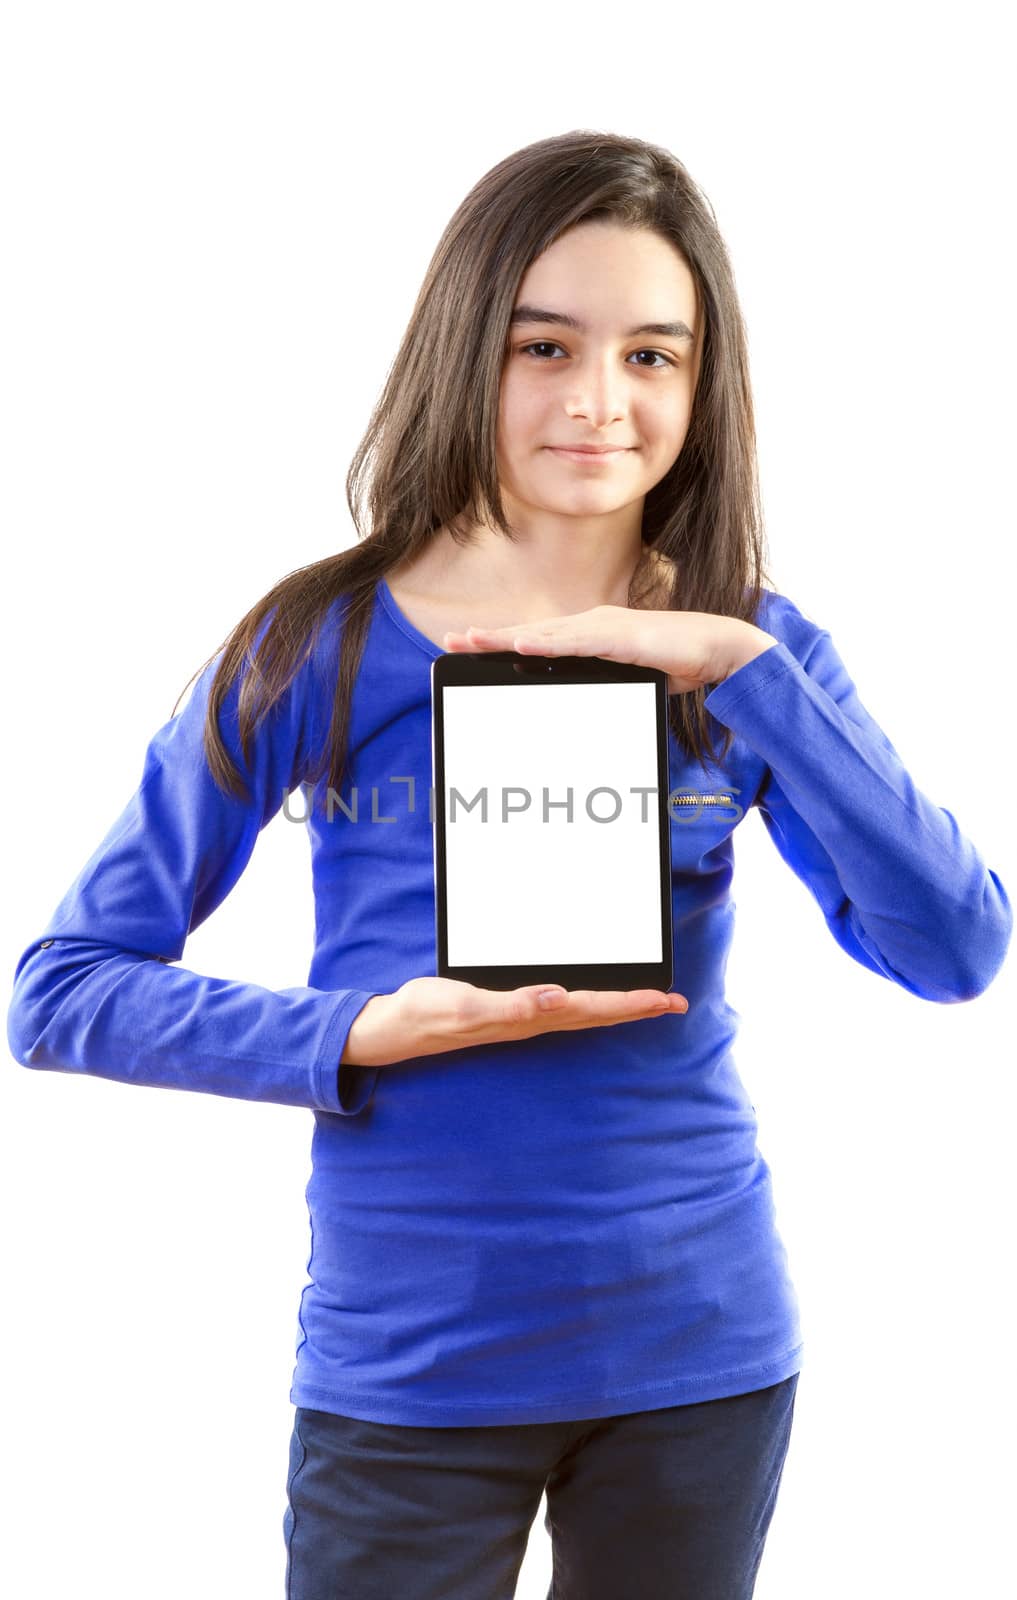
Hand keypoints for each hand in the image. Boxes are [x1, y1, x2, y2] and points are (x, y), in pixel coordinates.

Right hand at [342, 978, 687, 1067]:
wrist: (398, 1027)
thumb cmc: (429, 1014)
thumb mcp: (466, 1005)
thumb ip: (512, 1004)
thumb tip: (557, 998)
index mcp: (529, 1017)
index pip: (593, 1009)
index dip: (631, 1004)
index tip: (667, 1000)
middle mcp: (534, 1019)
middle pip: (598, 1013)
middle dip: (638, 1008)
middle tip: (676, 1002)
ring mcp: (523, 1016)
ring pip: (584, 1010)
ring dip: (618, 1004)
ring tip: (648, 999)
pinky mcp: (511, 1008)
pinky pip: (562, 1003)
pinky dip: (588, 997)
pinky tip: (590, 993)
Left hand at [443, 605, 776, 694]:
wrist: (717, 649)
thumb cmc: (675, 663)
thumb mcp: (626, 677)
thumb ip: (600, 682)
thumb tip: (577, 702)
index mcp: (590, 633)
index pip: (537, 638)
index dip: (500, 642)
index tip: (468, 647)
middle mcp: (590, 624)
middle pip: (530, 632)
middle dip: (490, 637)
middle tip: (452, 642)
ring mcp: (603, 627)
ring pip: (544, 633)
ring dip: (506, 638)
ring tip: (473, 641)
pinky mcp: (619, 637)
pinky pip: (575, 641)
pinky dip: (546, 644)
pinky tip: (521, 646)